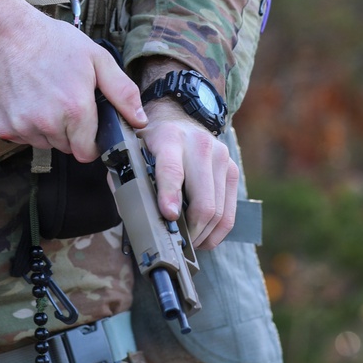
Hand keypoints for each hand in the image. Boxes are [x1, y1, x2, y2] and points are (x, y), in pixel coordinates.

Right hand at [0, 0, 145, 161]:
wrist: (5, 32)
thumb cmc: (52, 41)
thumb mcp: (96, 58)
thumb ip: (122, 92)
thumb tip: (140, 120)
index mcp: (75, 110)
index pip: (87, 152)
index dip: (90, 140)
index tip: (86, 124)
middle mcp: (48, 124)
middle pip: (65, 147)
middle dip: (69, 131)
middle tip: (63, 99)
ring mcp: (22, 126)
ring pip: (43, 143)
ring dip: (46, 128)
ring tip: (43, 96)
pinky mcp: (2, 126)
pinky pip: (21, 137)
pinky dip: (25, 124)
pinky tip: (25, 99)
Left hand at [141, 100, 238, 249]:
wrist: (178, 117)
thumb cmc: (150, 142)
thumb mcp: (133, 152)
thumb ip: (129, 179)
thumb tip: (131, 215)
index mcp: (168, 138)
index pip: (171, 170)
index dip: (170, 195)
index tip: (169, 216)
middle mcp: (199, 145)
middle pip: (203, 200)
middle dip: (190, 230)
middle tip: (178, 245)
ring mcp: (220, 156)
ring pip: (218, 211)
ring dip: (203, 235)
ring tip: (189, 244)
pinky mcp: (232, 169)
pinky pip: (229, 212)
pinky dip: (216, 231)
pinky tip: (203, 237)